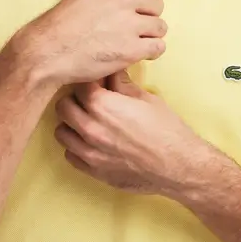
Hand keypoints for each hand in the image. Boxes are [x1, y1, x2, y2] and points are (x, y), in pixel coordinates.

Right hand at [15, 0, 166, 85]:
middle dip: (147, 17)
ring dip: (150, 35)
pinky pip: (158, 47)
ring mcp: (130, 23)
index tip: (132, 10)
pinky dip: (151, 51)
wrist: (48, 50)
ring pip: (160, 27)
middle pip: (156, 5)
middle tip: (132, 29)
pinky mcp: (133, 49)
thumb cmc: (63, 23)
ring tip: (134, 42)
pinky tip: (138, 54)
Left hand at [53, 71, 215, 195]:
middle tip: (90, 100)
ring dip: (72, 124)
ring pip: (61, 132)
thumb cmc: (166, 130)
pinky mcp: (94, 170)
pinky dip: (77, 147)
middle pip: (63, 106)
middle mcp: (90, 128)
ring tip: (88, 121)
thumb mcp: (145, 98)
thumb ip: (121, 83)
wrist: (179, 165)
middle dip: (75, 99)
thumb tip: (111, 70)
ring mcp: (90, 152)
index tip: (96, 82)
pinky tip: (91, 142)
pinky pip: (70, 155)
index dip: (88, 81)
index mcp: (102, 105)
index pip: (78, 85)